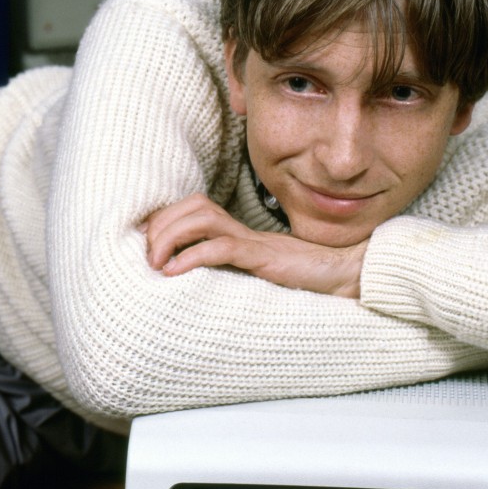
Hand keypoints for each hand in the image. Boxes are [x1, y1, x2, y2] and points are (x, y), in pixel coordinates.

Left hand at [142, 193, 367, 298]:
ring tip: (157, 264)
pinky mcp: (263, 257)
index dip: (162, 221)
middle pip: (192, 207)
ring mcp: (253, 241)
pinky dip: (193, 256)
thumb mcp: (251, 277)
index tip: (145, 247)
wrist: (342, 278)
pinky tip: (175, 272)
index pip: (191, 208)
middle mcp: (242, 230)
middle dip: (161, 228)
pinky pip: (223, 247)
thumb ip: (226, 272)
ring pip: (202, 218)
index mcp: (237, 232)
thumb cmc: (298, 281)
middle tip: (147, 259)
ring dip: (171, 237)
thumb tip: (187, 281)